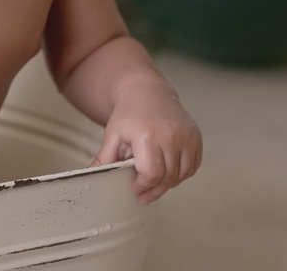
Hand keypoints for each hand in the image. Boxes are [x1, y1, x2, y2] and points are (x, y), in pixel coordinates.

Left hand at [91, 87, 201, 204]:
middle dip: (155, 189)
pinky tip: (169, 171)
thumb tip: (91, 176)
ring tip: (155, 181)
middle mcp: (170, 134)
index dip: (144, 186)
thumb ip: (104, 159)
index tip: (136, 188)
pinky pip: (192, 166)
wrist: (147, 92)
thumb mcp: (113, 135)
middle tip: (145, 193)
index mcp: (148, 135)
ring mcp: (186, 135)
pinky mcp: (195, 136)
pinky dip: (182, 174)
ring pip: (182, 175)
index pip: (152, 173)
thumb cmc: (130, 113)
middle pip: (167, 177)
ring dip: (169, 183)